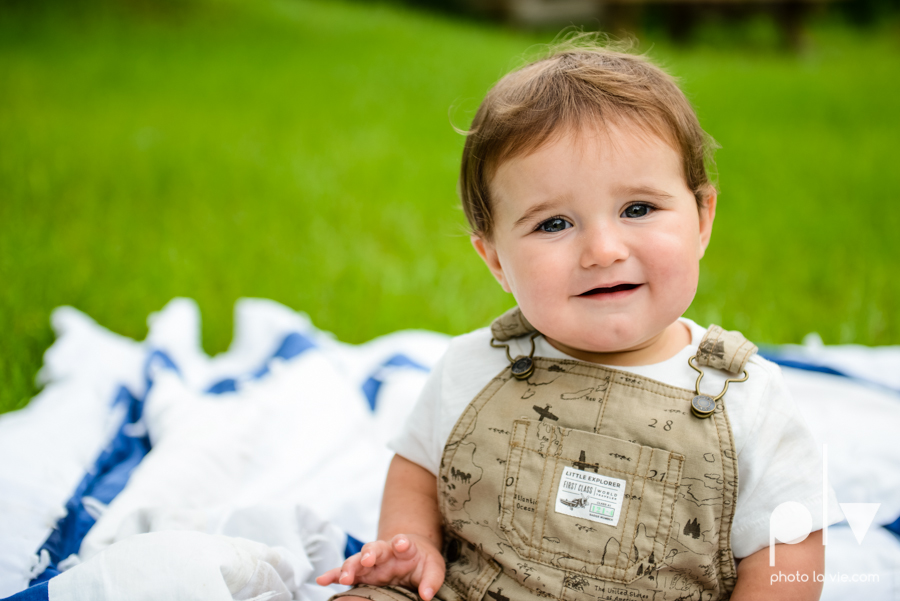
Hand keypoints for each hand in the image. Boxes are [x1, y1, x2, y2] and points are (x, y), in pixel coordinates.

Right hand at [315, 533, 445, 600]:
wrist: (410, 553)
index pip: (402, 542)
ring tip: (344, 578)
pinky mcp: (360, 572)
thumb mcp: (433, 568)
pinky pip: (343, 573)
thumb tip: (426, 595)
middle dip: (369, 554)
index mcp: (404, 547)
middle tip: (367, 560)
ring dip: (349, 567)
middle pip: (374, 548)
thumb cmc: (422, 561)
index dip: (401, 542)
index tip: (401, 544)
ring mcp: (370, 562)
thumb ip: (431, 580)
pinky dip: (332, 575)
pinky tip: (321, 580)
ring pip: (356, 560)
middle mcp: (384, 552)